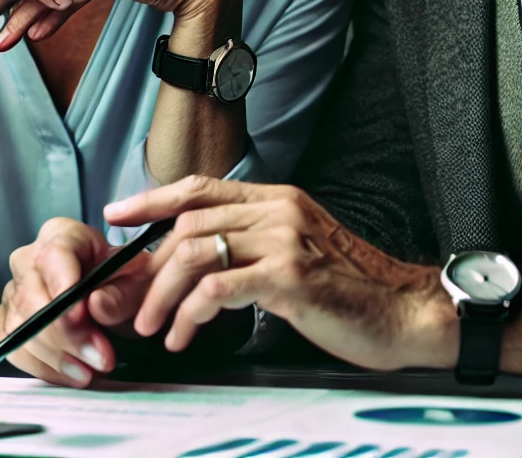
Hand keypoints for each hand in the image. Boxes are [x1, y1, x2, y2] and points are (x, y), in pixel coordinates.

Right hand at [0, 218, 152, 386]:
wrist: (116, 298)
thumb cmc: (124, 282)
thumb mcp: (138, 282)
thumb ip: (122, 293)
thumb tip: (95, 304)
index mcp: (61, 235)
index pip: (53, 255)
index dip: (63, 286)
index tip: (82, 315)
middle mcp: (29, 260)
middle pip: (32, 297)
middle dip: (66, 334)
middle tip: (100, 357)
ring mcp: (14, 292)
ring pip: (20, 328)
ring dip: (57, 357)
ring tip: (92, 371)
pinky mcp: (8, 323)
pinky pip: (14, 349)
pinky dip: (44, 368)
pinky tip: (72, 374)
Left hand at [102, 176, 456, 370]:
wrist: (402, 311)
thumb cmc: (348, 288)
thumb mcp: (297, 250)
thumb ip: (251, 244)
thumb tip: (191, 261)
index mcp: (277, 198)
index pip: (201, 187)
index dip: (153, 198)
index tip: (118, 213)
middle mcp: (278, 209)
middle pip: (189, 223)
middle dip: (149, 266)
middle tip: (130, 302)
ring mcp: (284, 239)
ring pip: (196, 252)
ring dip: (163, 294)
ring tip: (154, 327)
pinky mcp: (290, 276)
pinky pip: (220, 286)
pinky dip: (191, 312)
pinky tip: (185, 334)